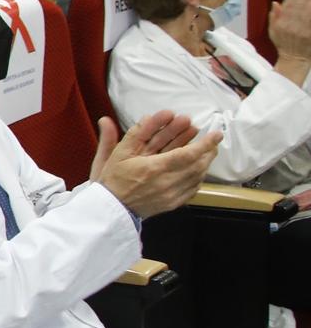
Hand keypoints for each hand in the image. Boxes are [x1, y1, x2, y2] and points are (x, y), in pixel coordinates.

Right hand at [91, 113, 221, 216]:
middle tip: (213, 141)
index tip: (216, 134)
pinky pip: (193, 190)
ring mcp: (171, 195)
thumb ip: (128, 135)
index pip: (188, 154)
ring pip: (198, 177)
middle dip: (209, 151)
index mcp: (154, 168)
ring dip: (205, 163)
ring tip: (207, 152)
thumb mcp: (116, 154)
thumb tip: (121, 117)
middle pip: (198, 165)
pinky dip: (198, 178)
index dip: (205, 143)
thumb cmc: (112, 180)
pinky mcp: (172, 204)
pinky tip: (197, 170)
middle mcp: (166, 182)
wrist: (110, 209)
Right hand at [268, 0, 310, 59]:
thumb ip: (274, 17)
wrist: (294, 59)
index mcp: (282, 24)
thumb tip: (276, 4)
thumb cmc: (283, 44)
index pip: (289, 4)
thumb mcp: (272, 31)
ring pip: (308, 11)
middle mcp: (292, 26)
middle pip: (300, 5)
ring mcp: (304, 30)